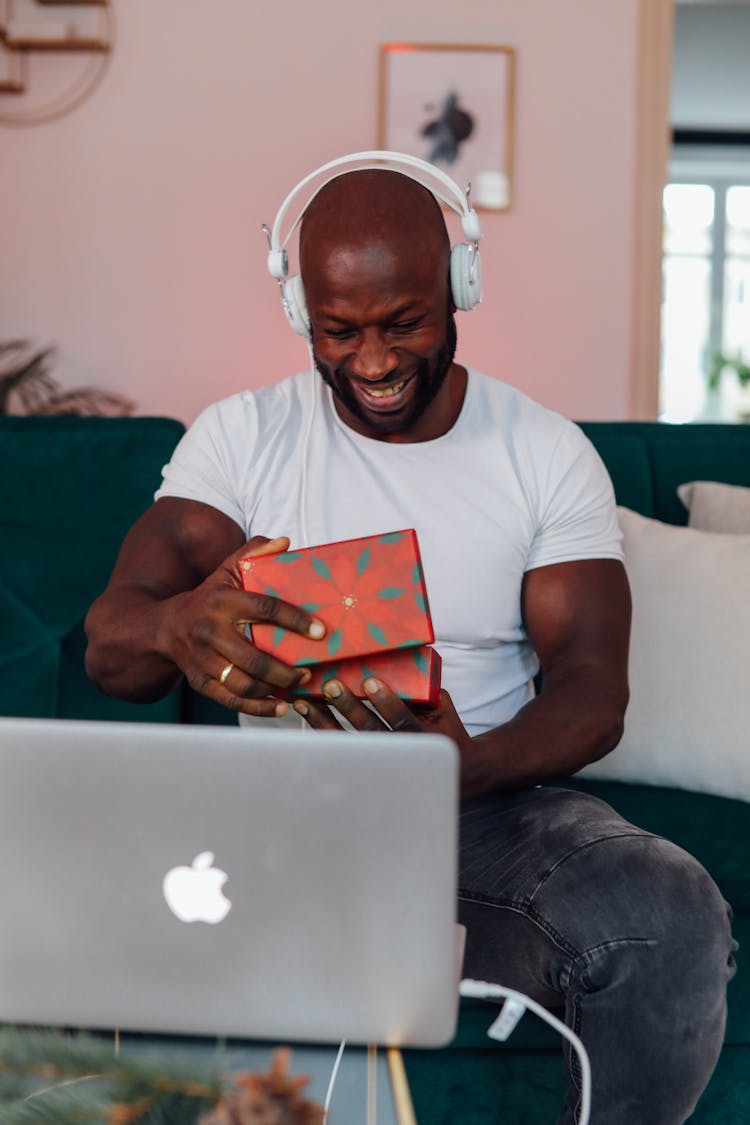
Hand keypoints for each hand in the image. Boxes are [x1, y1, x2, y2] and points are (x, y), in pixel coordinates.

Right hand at [162, 535, 325, 716]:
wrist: (162, 628)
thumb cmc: (207, 597)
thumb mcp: (225, 571)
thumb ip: (253, 553)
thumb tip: (285, 542)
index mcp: (221, 601)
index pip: (264, 609)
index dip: (295, 620)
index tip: (321, 631)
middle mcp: (210, 632)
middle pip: (255, 657)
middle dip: (287, 668)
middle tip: (310, 670)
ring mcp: (203, 660)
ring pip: (245, 682)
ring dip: (276, 688)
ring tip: (299, 684)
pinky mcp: (200, 682)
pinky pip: (233, 700)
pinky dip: (260, 708)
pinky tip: (282, 706)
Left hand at [293, 675, 471, 749]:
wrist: (452, 769)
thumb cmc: (445, 729)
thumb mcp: (441, 708)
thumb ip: (422, 689)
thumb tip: (399, 660)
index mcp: (423, 738)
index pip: (403, 721)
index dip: (386, 702)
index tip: (370, 682)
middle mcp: (400, 754)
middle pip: (370, 733)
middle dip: (348, 709)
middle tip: (330, 686)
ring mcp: (380, 764)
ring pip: (347, 744)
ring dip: (323, 722)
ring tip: (304, 703)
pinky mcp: (364, 766)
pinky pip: (338, 750)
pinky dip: (319, 732)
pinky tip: (305, 716)